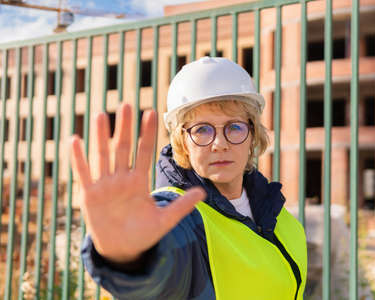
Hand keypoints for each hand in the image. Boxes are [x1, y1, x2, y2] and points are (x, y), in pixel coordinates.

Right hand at [71, 103, 205, 262]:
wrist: (123, 250)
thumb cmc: (144, 234)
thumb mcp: (165, 221)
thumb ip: (181, 206)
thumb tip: (203, 193)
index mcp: (139, 182)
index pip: (144, 152)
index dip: (147, 134)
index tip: (151, 113)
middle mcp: (121, 179)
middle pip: (123, 148)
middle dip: (124, 128)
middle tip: (126, 104)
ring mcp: (105, 186)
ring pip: (103, 156)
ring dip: (100, 136)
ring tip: (100, 115)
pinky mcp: (90, 196)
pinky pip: (83, 174)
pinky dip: (78, 159)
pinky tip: (75, 140)